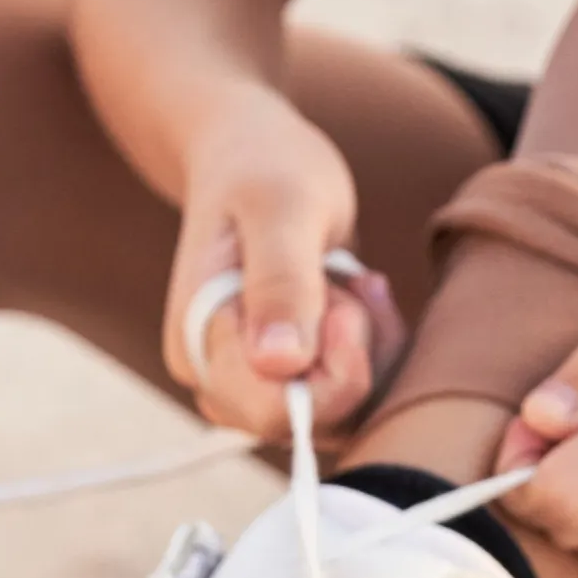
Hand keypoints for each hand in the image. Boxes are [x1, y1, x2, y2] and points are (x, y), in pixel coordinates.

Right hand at [162, 84, 406, 439]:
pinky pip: (353, 397)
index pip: (276, 414)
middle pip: (311, 424)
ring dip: (373, 352)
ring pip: (341, 416)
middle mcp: (220, 378)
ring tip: (356, 281)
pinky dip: (376, 350)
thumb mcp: (282, 208)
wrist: (251, 154)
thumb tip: (280, 363)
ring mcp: (254, 382)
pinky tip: (360, 293)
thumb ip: (281, 281)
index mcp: (201, 346)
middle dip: (357, 359)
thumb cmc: (264, 168)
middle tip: (351, 283)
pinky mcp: (289, 377)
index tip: (344, 305)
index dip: (334, 376)